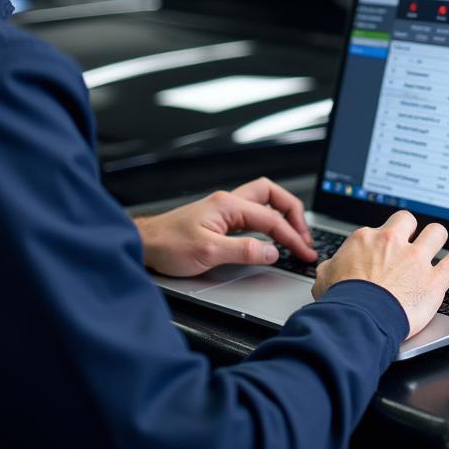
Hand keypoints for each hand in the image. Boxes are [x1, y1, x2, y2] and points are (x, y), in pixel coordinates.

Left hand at [135, 177, 317, 276]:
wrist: (144, 244)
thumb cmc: (167, 245)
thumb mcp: (208, 252)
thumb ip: (243, 250)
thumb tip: (272, 251)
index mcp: (228, 205)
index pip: (270, 218)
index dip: (291, 236)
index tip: (304, 252)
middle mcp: (227, 202)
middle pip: (272, 195)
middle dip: (293, 213)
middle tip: (304, 236)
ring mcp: (223, 209)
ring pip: (263, 202)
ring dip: (281, 216)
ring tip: (295, 236)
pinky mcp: (219, 220)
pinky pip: (252, 215)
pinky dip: (268, 223)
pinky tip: (270, 237)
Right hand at [311, 210, 448, 339]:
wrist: (357, 319)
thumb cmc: (341, 300)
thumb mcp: (324, 278)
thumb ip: (331, 268)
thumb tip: (329, 269)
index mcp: (366, 239)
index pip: (380, 230)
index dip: (383, 240)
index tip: (385, 249)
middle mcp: (392, 243)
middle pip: (409, 220)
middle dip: (412, 229)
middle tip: (412, 240)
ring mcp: (416, 260)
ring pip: (436, 232)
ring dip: (437, 237)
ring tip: (439, 242)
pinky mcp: (434, 280)